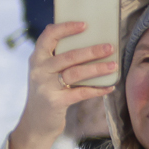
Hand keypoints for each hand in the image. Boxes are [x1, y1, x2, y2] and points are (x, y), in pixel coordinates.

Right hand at [8, 22, 116, 148]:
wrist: (35, 123)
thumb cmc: (47, 92)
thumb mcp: (46, 72)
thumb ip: (58, 58)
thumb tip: (91, 41)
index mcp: (37, 58)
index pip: (48, 36)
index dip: (66, 28)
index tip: (85, 25)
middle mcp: (39, 71)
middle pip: (68, 56)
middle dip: (92, 51)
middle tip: (110, 47)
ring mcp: (46, 87)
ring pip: (75, 73)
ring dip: (97, 69)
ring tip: (113, 66)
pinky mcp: (55, 102)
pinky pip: (80, 93)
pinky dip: (97, 89)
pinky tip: (109, 87)